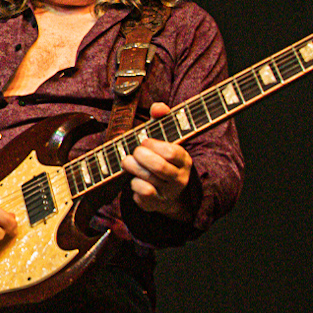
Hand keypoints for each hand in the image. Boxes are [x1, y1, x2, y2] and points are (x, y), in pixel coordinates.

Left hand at [121, 102, 194, 218]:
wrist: (169, 192)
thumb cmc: (163, 158)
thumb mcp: (166, 137)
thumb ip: (162, 119)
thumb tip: (158, 108)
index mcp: (184, 160)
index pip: (172, 152)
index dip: (154, 144)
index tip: (145, 141)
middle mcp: (179, 178)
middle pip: (159, 167)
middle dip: (141, 156)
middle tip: (135, 151)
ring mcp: (168, 193)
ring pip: (147, 180)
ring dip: (132, 167)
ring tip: (128, 161)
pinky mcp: (155, 204)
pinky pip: (142, 194)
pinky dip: (133, 185)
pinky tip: (134, 179)